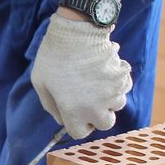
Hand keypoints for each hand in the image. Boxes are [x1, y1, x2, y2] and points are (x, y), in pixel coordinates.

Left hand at [30, 12, 132, 138]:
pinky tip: (105, 72)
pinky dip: (118, 83)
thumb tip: (61, 120)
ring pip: (117, 105)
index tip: (74, 114)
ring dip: (109, 98)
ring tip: (95, 81)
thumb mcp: (40, 83)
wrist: (76, 32)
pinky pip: (124, 88)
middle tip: (88, 100)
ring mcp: (112, 93)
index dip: (77, 124)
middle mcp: (95, 107)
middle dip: (98, 115)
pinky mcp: (123, 78)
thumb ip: (51, 106)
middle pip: (105, 123)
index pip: (80, 133)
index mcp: (73, 111)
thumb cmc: (53, 57)